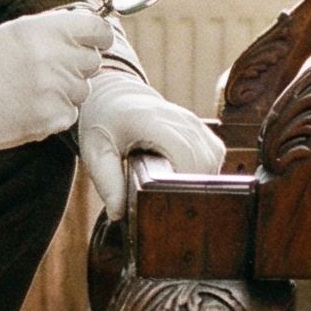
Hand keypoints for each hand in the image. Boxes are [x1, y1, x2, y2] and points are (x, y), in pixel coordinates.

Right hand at [0, 7, 111, 161]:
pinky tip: (35, 105)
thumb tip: (90, 27)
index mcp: (47, 31)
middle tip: (52, 69)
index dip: (99, 37)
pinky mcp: (55, 116)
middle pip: (93, 60)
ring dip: (68, 89)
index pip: (98, 29)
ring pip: (84, 88)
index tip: (95, 42)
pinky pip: (72, 111)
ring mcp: (57, 89)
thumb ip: (56, 26)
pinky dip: (58, 110)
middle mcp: (56, 58)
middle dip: (78, 65)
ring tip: (37, 88)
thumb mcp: (18, 30)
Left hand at [79, 71, 225, 218]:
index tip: (165, 203)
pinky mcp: (201, 127)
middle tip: (167, 204)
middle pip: (202, 162)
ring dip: (198, 181)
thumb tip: (117, 214)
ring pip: (212, 160)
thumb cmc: (104, 124)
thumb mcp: (95, 152)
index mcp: (151, 122)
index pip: (183, 154)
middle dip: (188, 189)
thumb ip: (107, 182)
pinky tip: (183, 178)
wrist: (116, 96)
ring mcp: (193, 121)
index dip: (179, 183)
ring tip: (172, 191)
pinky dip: (204, 171)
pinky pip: (215, 155)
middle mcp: (178, 118)